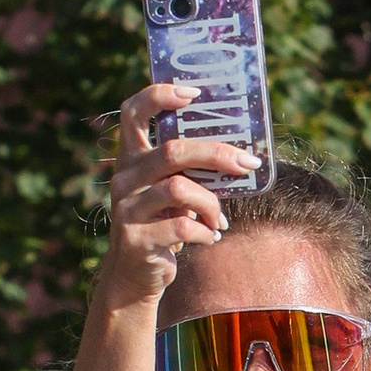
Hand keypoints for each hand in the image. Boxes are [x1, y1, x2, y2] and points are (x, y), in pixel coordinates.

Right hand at [98, 82, 255, 309]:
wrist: (135, 277)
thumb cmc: (162, 225)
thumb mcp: (170, 192)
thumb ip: (188, 170)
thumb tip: (240, 151)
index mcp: (131, 159)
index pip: (133, 112)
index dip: (160, 96)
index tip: (194, 93)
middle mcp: (124, 179)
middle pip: (171, 151)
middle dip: (215, 154)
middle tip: (247, 162)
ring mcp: (126, 209)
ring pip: (179, 189)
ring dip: (211, 203)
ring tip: (219, 219)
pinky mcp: (136, 239)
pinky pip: (182, 226)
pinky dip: (204, 231)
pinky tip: (210, 236)